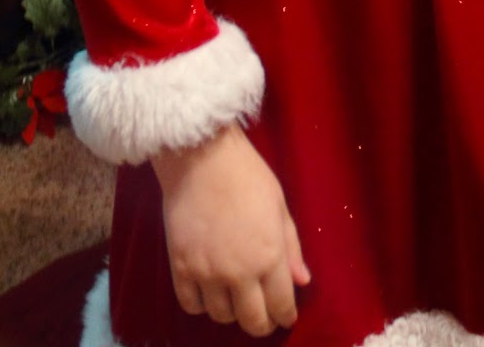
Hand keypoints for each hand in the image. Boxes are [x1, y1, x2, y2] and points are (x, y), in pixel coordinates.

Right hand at [152, 123, 310, 334]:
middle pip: (252, 320)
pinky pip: (192, 305)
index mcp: (269, 256)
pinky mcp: (180, 269)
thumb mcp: (279, 206)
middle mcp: (239, 272)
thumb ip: (291, 247)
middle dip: (262, 324)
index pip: (281, 304)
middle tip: (264, 318)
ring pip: (221, 316)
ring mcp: (207, 273)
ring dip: (232, 312)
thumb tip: (303, 281)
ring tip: (237, 299)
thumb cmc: (248, 175)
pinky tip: (210, 293)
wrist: (201, 159)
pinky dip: (202, 305)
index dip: (286, 316)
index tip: (286, 317)